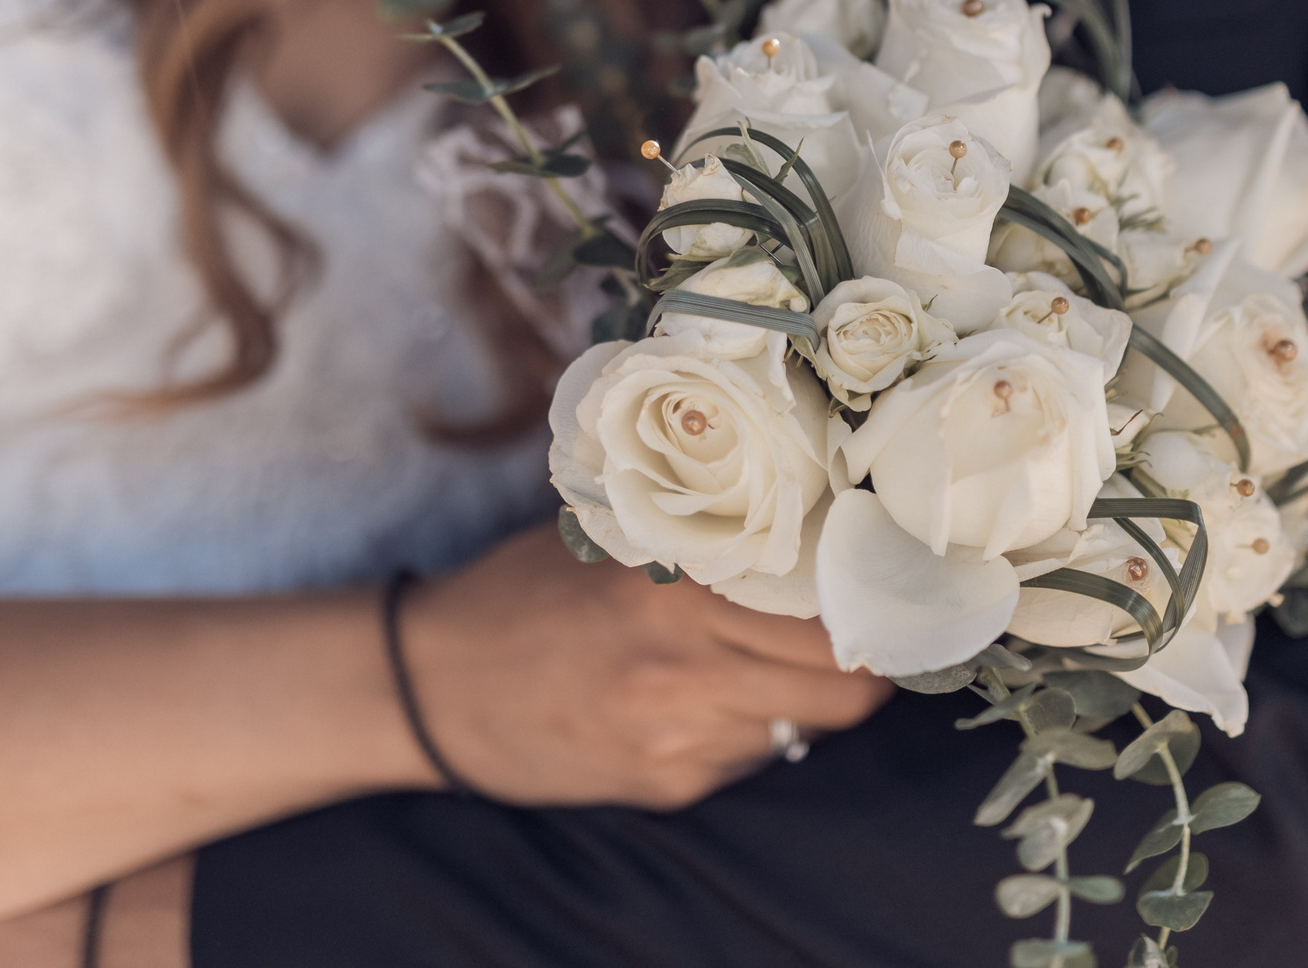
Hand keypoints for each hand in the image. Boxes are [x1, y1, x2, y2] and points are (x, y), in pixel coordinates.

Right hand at [401, 522, 892, 809]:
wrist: (428, 686)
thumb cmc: (521, 594)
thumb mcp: (606, 538)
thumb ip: (699, 537)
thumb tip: (809, 521)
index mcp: (674, 593)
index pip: (828, 620)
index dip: (869, 611)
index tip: (879, 589)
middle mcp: (683, 670)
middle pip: (841, 689)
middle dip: (860, 666)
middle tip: (855, 633)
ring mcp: (675, 739)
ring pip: (801, 727)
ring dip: (803, 696)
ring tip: (770, 658)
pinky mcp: (662, 786)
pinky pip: (746, 758)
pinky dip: (747, 729)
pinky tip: (702, 697)